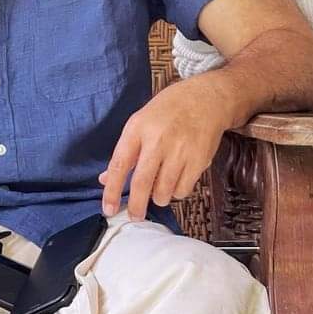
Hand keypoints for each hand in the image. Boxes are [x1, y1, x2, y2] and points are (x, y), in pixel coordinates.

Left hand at [99, 77, 232, 221]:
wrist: (206, 98)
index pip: (119, 164)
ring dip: (158, 198)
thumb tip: (106, 179)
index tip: (108, 209)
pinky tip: (176, 179)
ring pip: (163, 192)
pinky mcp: (198, 160)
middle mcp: (158, 139)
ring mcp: (180, 150)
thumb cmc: (170, 110)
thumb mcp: (141, 121)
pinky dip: (176, 192)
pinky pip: (182, 190)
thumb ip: (125, 151)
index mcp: (138, 128)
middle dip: (136, 206)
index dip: (112, 191)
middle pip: (142, 183)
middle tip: (134, 215)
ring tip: (160, 187)